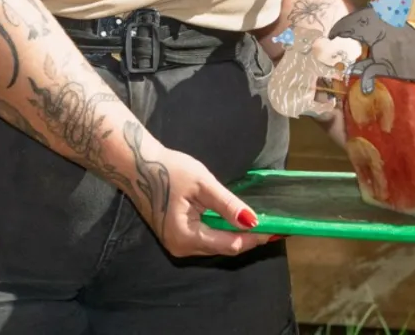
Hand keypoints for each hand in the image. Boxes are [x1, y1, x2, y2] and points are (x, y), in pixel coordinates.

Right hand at [130, 145, 271, 257]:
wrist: (137, 166)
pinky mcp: (176, 236)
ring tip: (261, 223)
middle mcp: (182, 248)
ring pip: (215, 245)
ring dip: (237, 235)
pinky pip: (206, 239)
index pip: (230, 245)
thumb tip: (251, 220)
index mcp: (187, 237)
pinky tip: (236, 221)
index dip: (255, 238)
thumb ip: (227, 204)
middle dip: (249, 238)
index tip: (277, 230)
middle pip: (224, 248)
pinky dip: (223, 231)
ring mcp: (177, 244)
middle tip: (274, 226)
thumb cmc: (169, 170)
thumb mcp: (203, 184)